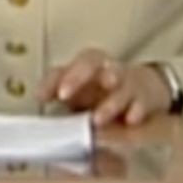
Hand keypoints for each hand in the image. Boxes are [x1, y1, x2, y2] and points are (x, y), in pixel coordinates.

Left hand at [38, 48, 170, 126]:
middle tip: (65, 95)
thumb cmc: (102, 89)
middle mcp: (106, 67)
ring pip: (119, 84)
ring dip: (107, 101)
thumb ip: (57, 90)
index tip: (43, 96)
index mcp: (88, 64)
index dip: (53, 79)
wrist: (144, 88)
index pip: (66, 65)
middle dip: (77, 76)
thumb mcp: (79, 88)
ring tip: (97, 119)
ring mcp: (128, 81)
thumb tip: (37, 96)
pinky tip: (129, 120)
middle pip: (91, 61)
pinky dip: (136, 110)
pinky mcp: (145, 98)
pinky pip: (142, 101)